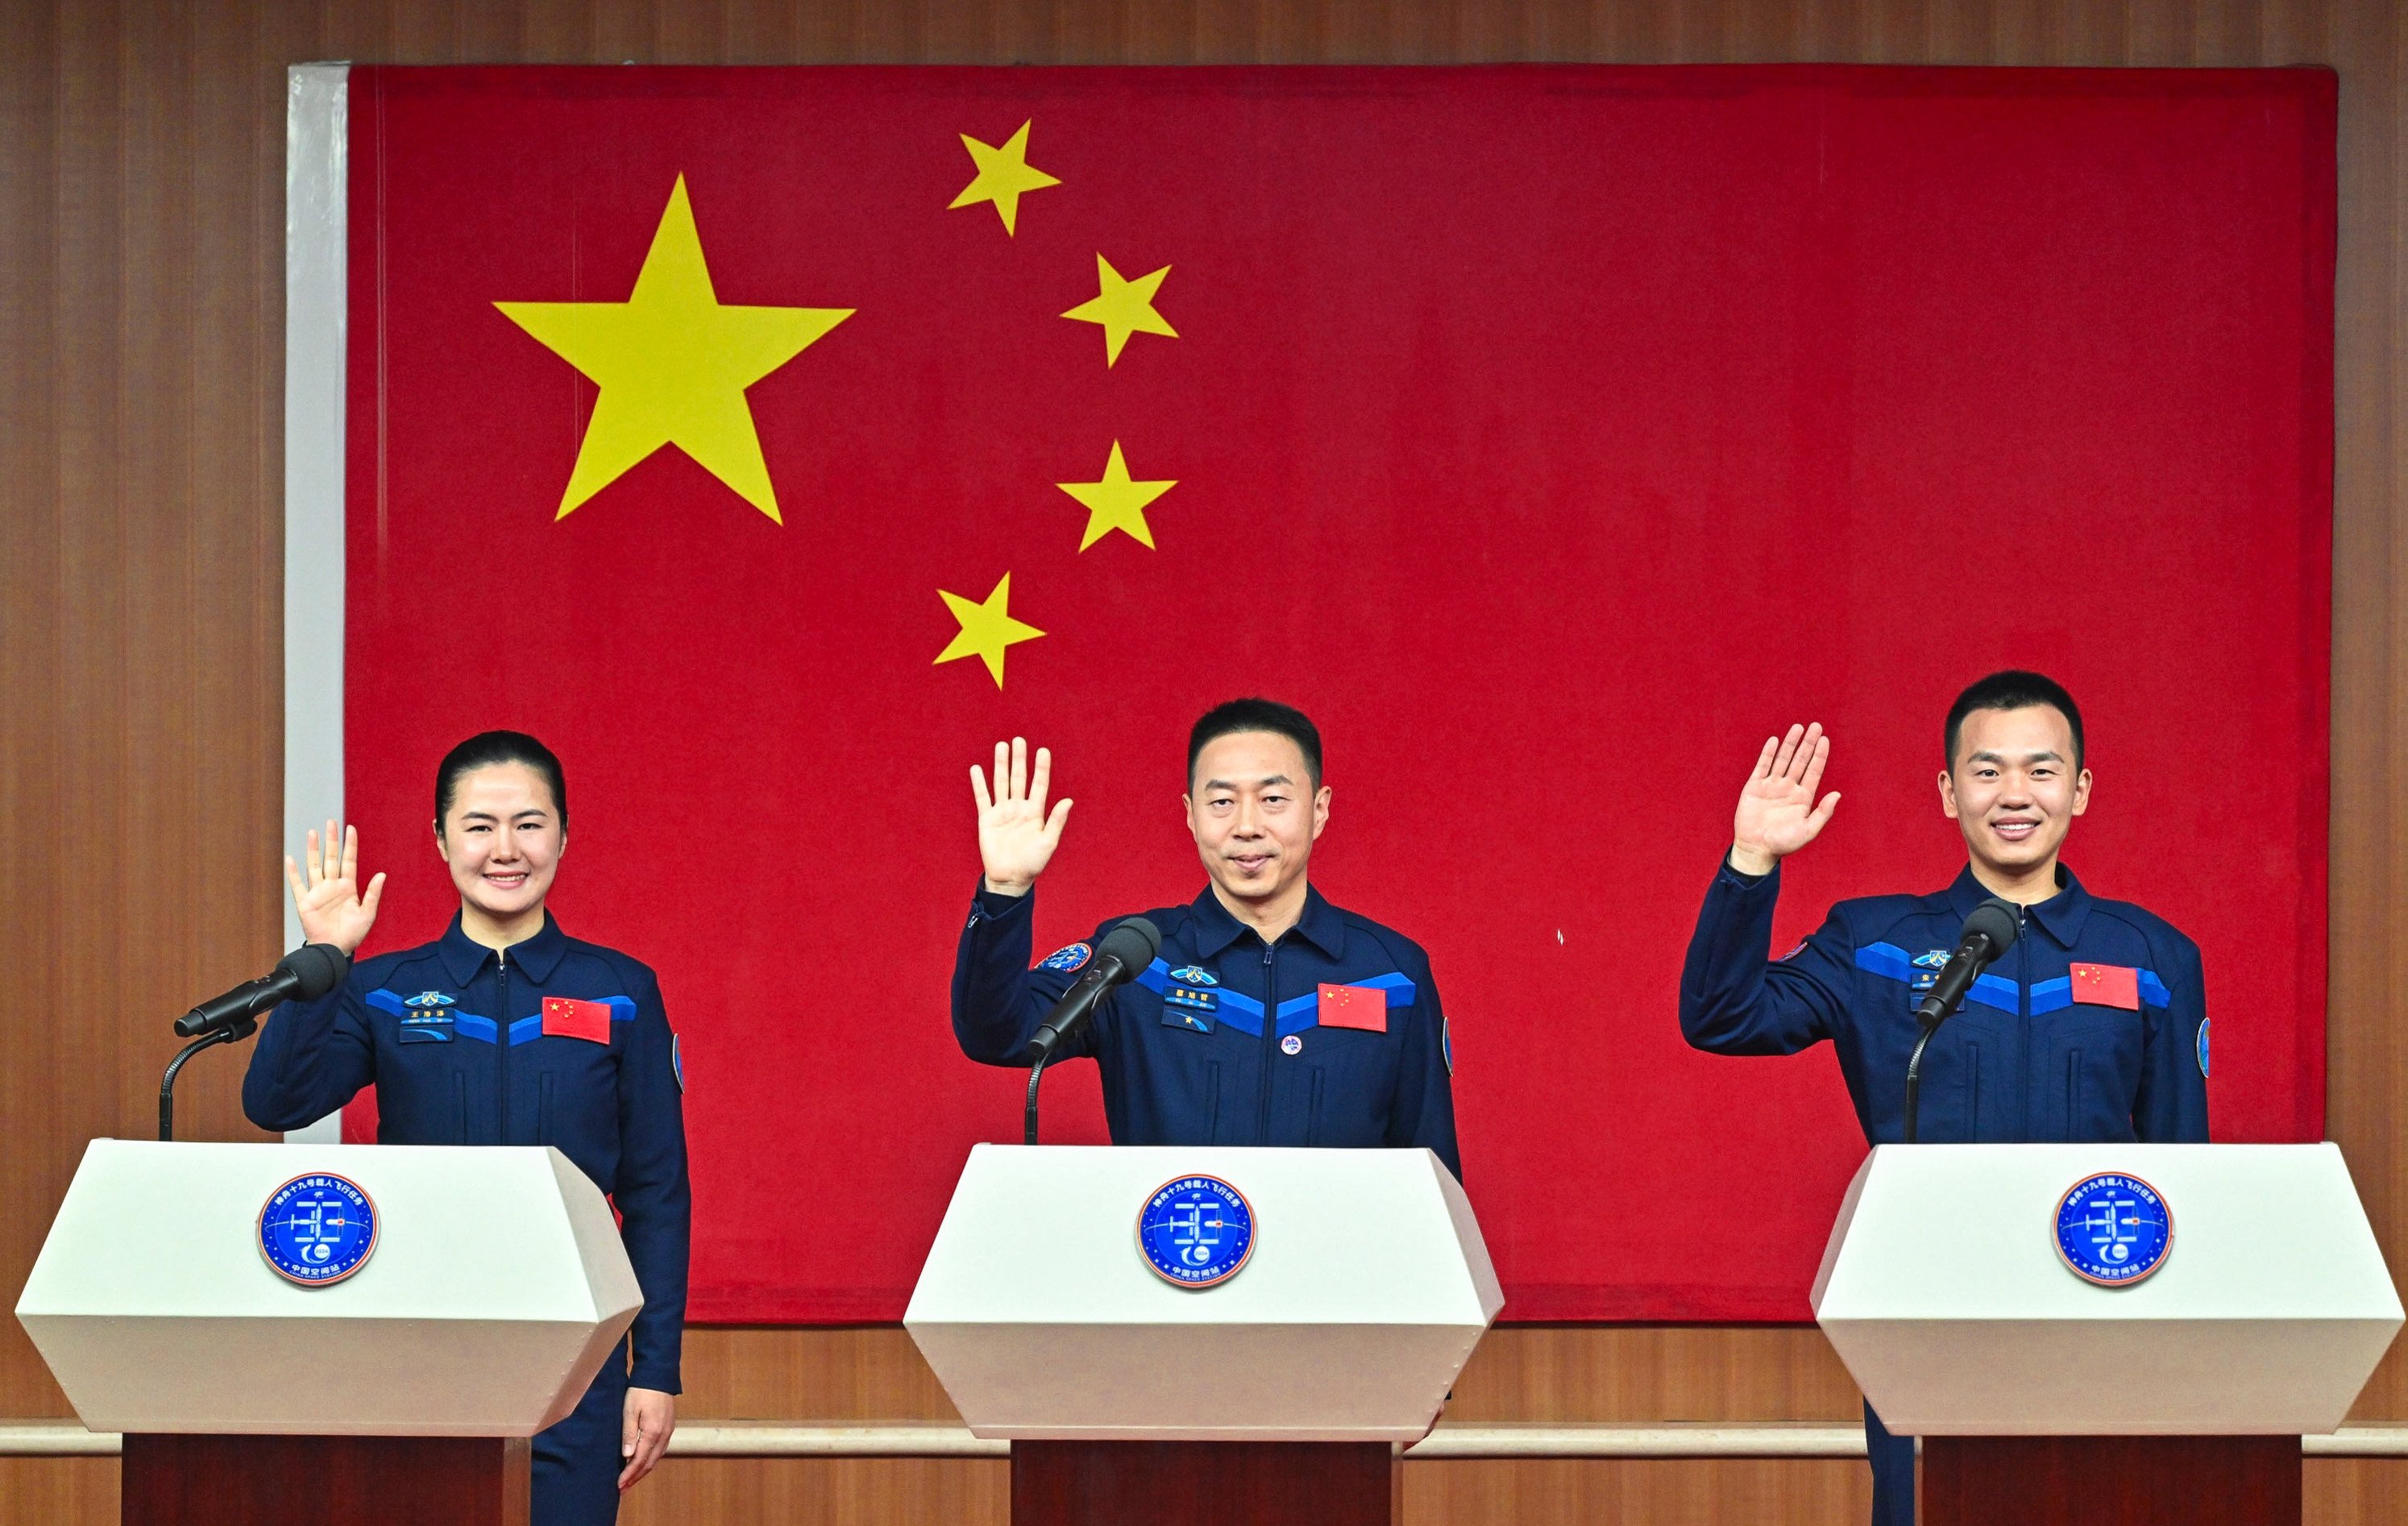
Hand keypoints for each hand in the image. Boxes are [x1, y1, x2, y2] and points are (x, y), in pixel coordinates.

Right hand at [284, 821, 386, 954]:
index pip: (349, 860)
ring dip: (313, 850)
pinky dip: (293, 872)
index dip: (349, 845)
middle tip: (331, 822)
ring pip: (314, 866)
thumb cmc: (353, 934)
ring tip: (312, 833)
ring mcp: (318, 892)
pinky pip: (297, 884)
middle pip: (331, 858)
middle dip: (331, 840)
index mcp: (348, 887)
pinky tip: (291, 859)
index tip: (350, 828)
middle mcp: (332, 886)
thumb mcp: (367, 913)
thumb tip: (382, 874)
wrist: (335, 949)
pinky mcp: (305, 902)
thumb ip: (373, 893)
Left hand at [619, 1386, 673, 1490]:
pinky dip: (650, 1460)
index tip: (619, 1484)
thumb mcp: (629, 1411)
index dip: (629, 1474)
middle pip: (649, 1463)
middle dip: (635, 1477)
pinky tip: (643, 1463)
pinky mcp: (669, 1428)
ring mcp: (668, 1432)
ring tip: (631, 1479)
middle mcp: (663, 1435)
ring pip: (655, 1458)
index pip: (639, 1460)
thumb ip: (629, 1434)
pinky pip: (660, 1450)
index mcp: (653, 1432)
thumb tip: (627, 1456)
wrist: (658, 1376)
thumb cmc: (640, 1391)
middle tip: (623, 1488)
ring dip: (643, 1471)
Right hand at [971, 737, 1070, 896]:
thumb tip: (1069, 800)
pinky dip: (979, 784)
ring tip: (1001, 746)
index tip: (1043, 751)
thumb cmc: (1033, 863)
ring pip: (1001, 783)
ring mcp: (1002, 812)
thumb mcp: (1048, 842)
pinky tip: (977, 768)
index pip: (1039, 784)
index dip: (1041, 768)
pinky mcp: (987, 819)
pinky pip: (983, 798)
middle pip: (1019, 778)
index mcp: (1035, 812)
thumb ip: (1056, 821)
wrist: (1010, 879)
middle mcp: (1019, 808)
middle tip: (1019, 740)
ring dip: (1001, 765)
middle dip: (1019, 759)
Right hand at [1731, 723, 1840, 875]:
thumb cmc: (1784, 843)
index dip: (1819, 755)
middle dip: (1808, 743)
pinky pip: (1762, 766)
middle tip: (1815, 726)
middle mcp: (1789, 788)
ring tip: (1798, 727)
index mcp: (1803, 797)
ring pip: (1782, 760)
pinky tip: (1774, 741)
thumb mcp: (1808, 831)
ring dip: (1790, 744)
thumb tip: (1837, 794)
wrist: (1756, 849)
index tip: (1824, 739)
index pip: (1813, 770)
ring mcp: (1771, 786)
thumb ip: (1823, 813)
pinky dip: (1768, 753)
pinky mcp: (1754, 787)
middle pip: (1800, 760)